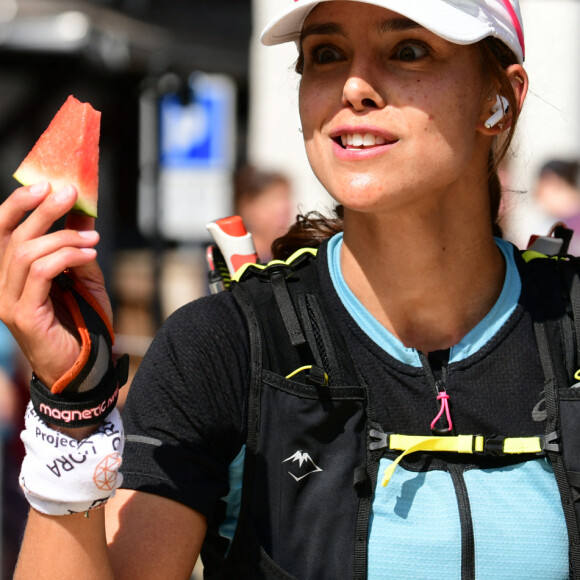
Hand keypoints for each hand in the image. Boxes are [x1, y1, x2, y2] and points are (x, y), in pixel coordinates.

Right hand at [0, 182, 110, 386]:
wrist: (85, 366)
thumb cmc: (83, 323)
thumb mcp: (85, 278)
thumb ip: (79, 248)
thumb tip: (84, 215)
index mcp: (12, 274)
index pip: (2, 231)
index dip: (18, 204)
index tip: (46, 185)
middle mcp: (2, 285)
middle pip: (14, 236)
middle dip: (43, 210)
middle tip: (69, 194)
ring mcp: (9, 301)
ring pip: (27, 251)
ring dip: (64, 237)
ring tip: (93, 240)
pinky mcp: (22, 314)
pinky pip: (41, 272)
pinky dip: (67, 257)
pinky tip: (89, 254)